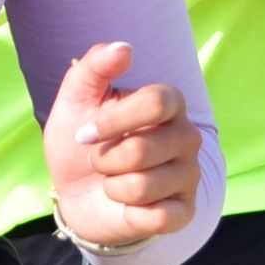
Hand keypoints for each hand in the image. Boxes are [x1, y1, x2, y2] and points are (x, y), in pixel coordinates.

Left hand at [41, 41, 202, 250]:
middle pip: (144, 149)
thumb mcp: (76, 100)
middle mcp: (187, 137)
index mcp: (168, 104)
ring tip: (112, 182)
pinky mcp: (183, 212)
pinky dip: (128, 213)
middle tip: (98, 160)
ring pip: (144, 186)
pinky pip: (156, 217)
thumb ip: (94, 68)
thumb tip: (124, 47)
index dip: (114, 121)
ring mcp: (189, 176)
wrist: (75, 192)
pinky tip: (127, 206)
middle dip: (104, 159)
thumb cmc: (82, 140)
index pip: (157, 102)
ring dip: (112, 187)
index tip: (85, 133)